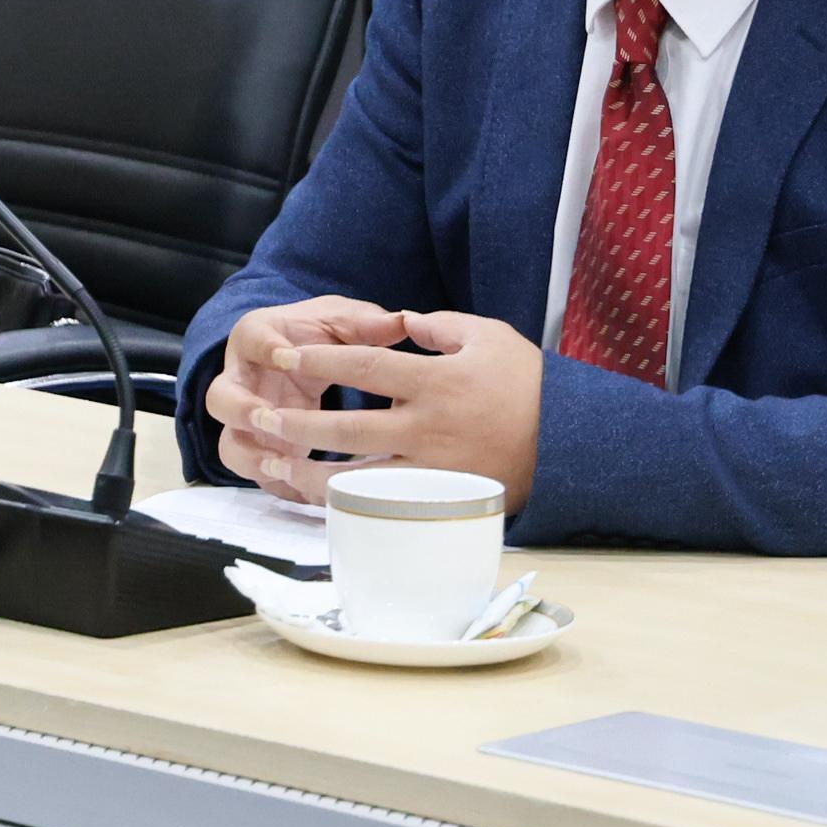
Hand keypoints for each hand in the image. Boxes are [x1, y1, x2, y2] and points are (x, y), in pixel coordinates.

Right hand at [207, 298, 405, 497]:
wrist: (298, 357)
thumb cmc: (315, 334)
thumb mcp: (339, 320)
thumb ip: (365, 322)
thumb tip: (401, 323)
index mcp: (257, 338)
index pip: (252, 340)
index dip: (266, 350)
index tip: (287, 357)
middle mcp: (242, 380)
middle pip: (220, 397)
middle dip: (240, 409)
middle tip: (266, 417)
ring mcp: (246, 420)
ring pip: (230, 444)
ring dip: (251, 456)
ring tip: (280, 465)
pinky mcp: (260, 449)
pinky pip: (258, 473)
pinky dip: (278, 484)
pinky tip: (306, 492)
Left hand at [215, 307, 542, 509]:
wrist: (569, 439)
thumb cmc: (526, 382)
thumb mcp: (487, 336)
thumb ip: (437, 327)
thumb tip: (400, 321)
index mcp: (435, 381)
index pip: (365, 368)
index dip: (321, 361)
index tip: (284, 354)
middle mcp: (428, 427)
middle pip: (351, 428)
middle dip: (299, 424)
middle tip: (257, 417)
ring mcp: (433, 469)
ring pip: (361, 478)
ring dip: (311, 473)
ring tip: (273, 466)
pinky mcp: (440, 499)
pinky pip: (386, 505)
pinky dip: (350, 504)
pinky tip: (320, 500)